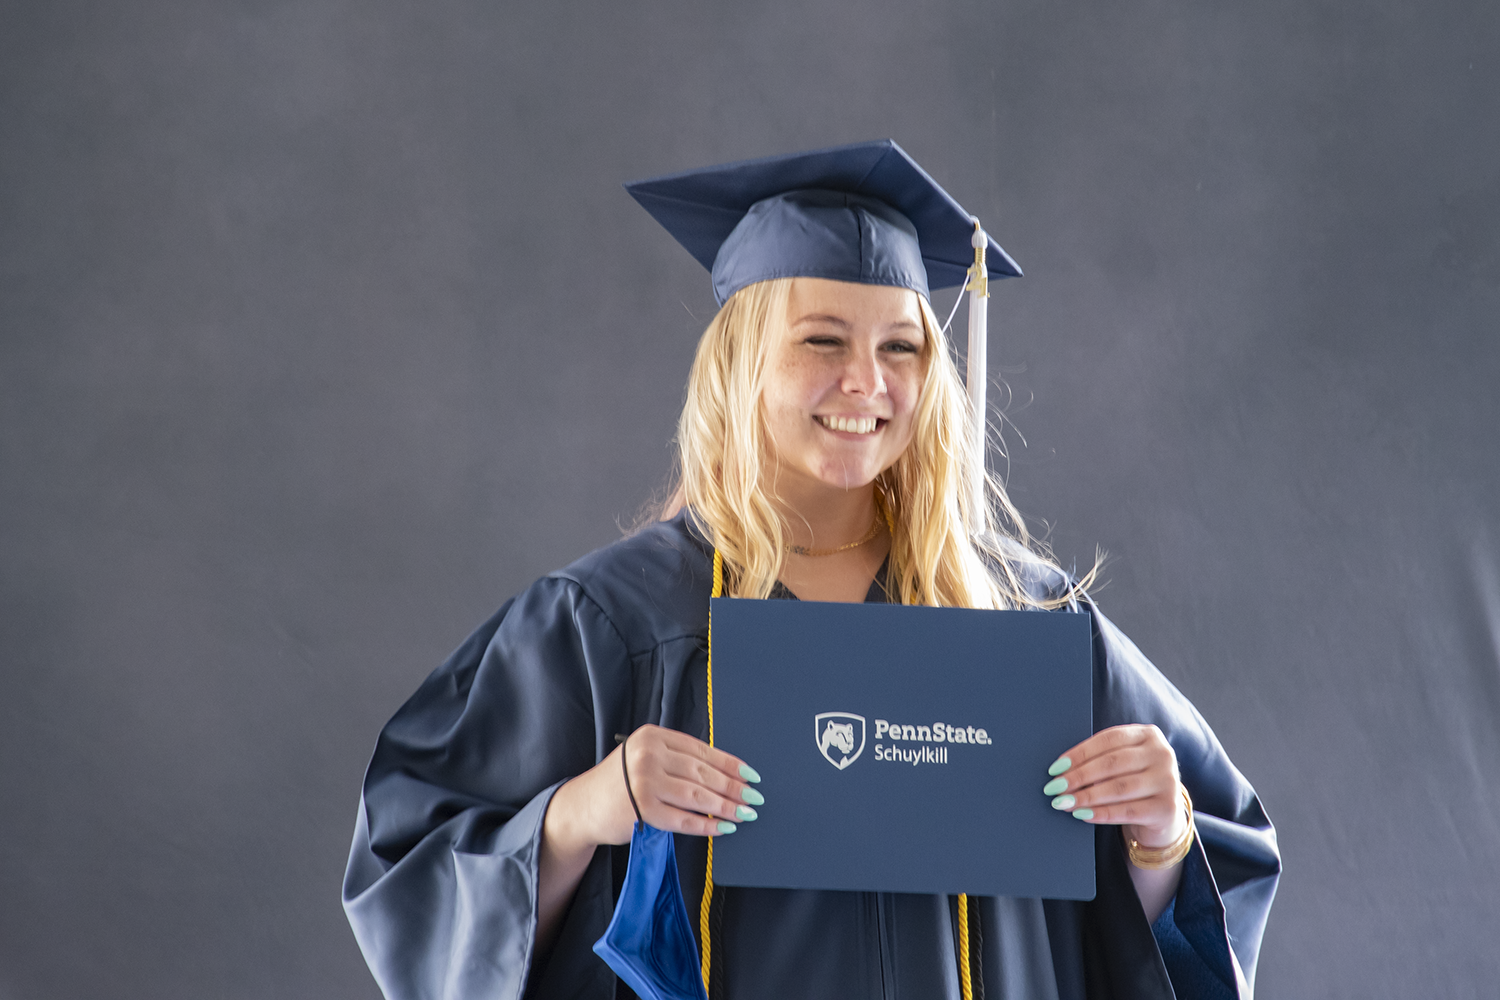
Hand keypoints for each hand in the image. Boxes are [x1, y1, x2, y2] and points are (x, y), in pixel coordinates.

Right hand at [547, 725, 763, 851]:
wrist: (583, 806)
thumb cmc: (619, 782)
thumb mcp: (645, 757)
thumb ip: (676, 758)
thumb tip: (725, 772)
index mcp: (652, 736)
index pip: (701, 750)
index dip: (729, 764)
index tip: (750, 775)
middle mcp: (648, 756)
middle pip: (702, 772)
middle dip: (733, 787)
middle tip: (753, 797)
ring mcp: (644, 784)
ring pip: (697, 795)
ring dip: (725, 806)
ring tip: (744, 814)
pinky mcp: (643, 811)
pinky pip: (684, 819)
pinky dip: (706, 825)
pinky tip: (723, 828)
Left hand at [1042, 724, 1186, 850]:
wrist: (1164, 814)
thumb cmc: (1134, 781)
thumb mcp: (1123, 763)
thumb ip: (1101, 759)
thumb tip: (1062, 771)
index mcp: (1149, 734)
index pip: (1108, 739)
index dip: (1079, 753)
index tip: (1056, 768)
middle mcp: (1163, 754)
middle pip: (1111, 763)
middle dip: (1078, 776)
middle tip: (1055, 787)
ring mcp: (1168, 781)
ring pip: (1118, 787)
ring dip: (1086, 796)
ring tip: (1064, 802)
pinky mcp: (1167, 808)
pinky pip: (1127, 811)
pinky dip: (1101, 813)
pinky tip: (1083, 814)